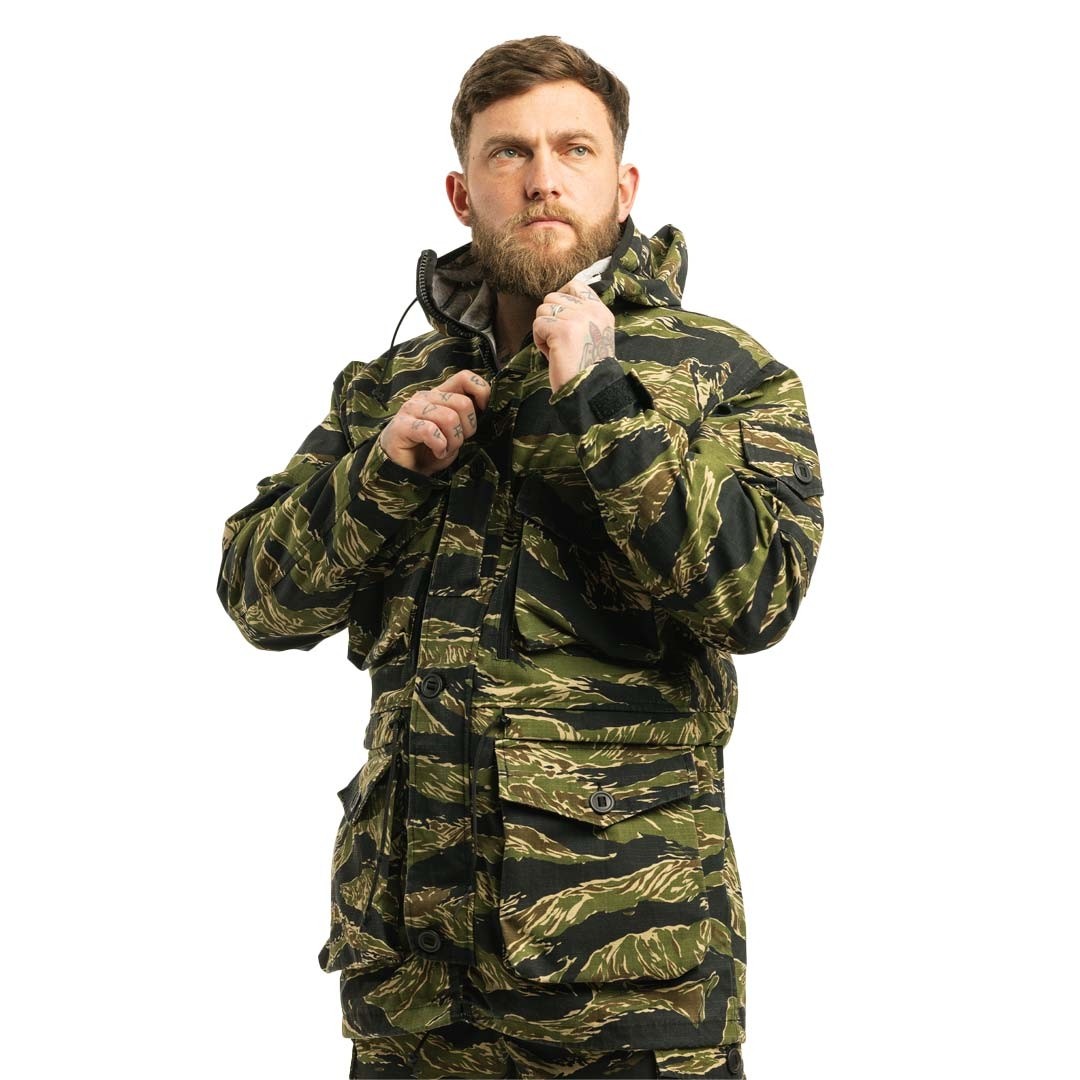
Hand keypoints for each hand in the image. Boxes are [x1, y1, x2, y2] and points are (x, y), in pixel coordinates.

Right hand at [377, 369, 490, 476]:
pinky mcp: (401, 426)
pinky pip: (431, 431)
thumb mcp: (455, 433)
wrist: (402, 471)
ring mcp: (411, 409)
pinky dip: (439, 446)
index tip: (483, 413)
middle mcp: (425, 397)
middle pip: (462, 403)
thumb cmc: (428, 451)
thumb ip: (467, 418)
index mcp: (439, 395)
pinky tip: (437, 451)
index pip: (465, 378)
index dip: (481, 393)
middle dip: (467, 429)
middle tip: (455, 443)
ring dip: (453, 441)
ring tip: (444, 449)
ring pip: (449, 418)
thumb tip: (488, 409)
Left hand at [532, 279, 614, 394]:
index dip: (561, 297)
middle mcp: (591, 311)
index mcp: (601, 311)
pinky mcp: (562, 330)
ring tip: (556, 348)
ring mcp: (577, 318)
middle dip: (550, 318)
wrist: (590, 390)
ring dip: (544, 331)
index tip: (559, 316)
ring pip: (542, 310)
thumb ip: (581, 315)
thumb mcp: (593, 334)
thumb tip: (556, 301)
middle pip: (553, 297)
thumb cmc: (586, 367)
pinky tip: (552, 354)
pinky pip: (538, 325)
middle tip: (559, 340)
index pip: (576, 285)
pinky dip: (540, 341)